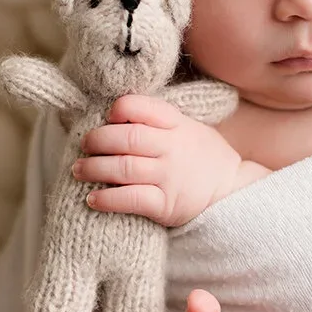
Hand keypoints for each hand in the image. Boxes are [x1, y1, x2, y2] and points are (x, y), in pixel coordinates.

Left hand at [72, 93, 247, 226]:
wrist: (232, 192)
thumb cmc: (203, 157)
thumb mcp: (190, 127)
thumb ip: (159, 120)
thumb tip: (115, 114)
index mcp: (177, 124)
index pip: (141, 107)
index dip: (119, 109)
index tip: (108, 116)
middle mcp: (172, 147)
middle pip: (126, 137)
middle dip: (97, 140)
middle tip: (85, 145)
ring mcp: (169, 176)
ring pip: (123, 167)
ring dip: (94, 169)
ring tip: (79, 170)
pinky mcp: (165, 205)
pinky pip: (130, 199)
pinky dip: (107, 199)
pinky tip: (93, 199)